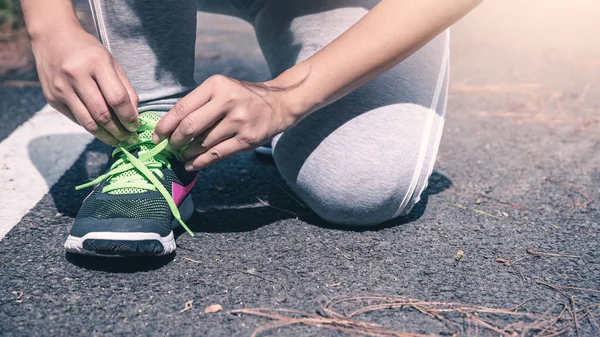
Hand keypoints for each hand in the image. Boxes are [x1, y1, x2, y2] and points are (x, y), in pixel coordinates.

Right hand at [31, 24, 139, 145]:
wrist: (52, 38)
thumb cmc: (88, 51)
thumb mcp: (111, 62)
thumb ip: (125, 88)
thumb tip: (134, 116)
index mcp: (96, 62)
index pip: (117, 98)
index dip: (129, 117)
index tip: (136, 127)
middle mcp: (76, 75)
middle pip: (102, 114)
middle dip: (119, 131)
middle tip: (130, 140)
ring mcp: (61, 88)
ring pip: (88, 122)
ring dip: (105, 136)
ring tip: (118, 141)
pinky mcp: (51, 98)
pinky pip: (76, 119)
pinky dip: (91, 127)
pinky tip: (102, 131)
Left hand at [153, 74, 299, 169]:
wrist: (279, 103)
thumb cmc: (243, 97)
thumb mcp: (221, 89)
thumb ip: (199, 103)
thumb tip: (171, 127)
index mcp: (216, 86)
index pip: (183, 108)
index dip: (165, 125)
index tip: (157, 136)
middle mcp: (228, 102)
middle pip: (190, 127)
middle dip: (175, 141)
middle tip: (169, 147)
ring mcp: (239, 122)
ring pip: (203, 143)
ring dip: (187, 153)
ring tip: (181, 155)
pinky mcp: (247, 140)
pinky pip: (216, 154)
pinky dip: (200, 162)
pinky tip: (191, 165)